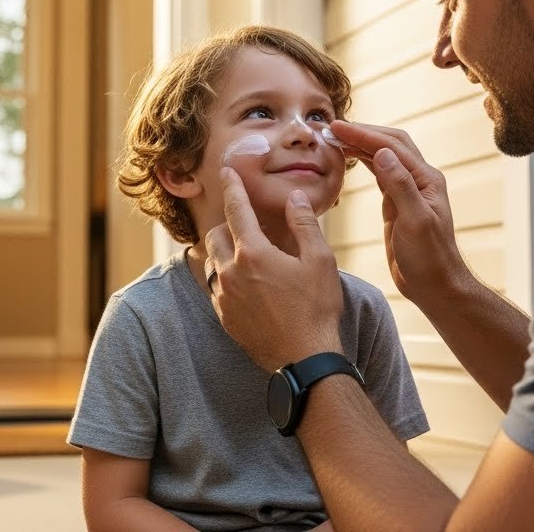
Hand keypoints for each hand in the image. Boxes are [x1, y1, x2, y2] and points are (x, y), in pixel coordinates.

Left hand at [204, 167, 343, 371]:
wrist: (304, 360)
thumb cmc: (316, 309)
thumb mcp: (320, 261)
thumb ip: (304, 224)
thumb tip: (295, 198)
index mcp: (253, 253)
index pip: (236, 210)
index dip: (232, 187)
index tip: (226, 172)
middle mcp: (230, 273)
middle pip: (215, 236)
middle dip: (227, 226)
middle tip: (248, 228)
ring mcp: (224, 298)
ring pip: (213, 264)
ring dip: (225, 254)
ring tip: (249, 259)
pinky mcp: (225, 319)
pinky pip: (217, 290)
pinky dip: (228, 281)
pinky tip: (249, 288)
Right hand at [326, 120, 472, 304]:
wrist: (434, 285)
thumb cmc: (429, 259)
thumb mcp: (415, 222)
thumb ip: (400, 187)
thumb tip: (382, 153)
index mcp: (426, 179)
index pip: (392, 146)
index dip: (364, 134)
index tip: (337, 127)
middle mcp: (419, 179)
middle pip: (389, 143)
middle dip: (361, 132)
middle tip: (332, 128)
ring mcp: (408, 190)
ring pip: (383, 156)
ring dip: (360, 144)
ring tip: (334, 139)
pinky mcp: (396, 203)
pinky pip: (379, 174)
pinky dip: (362, 162)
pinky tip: (349, 158)